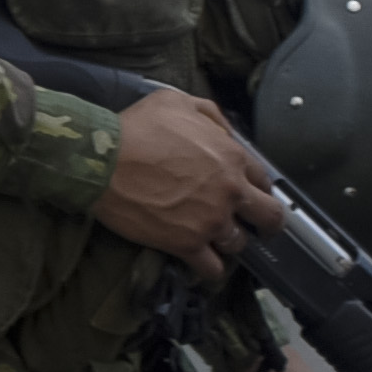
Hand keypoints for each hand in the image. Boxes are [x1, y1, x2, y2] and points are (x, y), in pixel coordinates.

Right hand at [89, 87, 279, 275]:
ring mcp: (211, 221)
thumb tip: (223, 132)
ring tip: (215, 241)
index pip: (263, 179)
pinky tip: (202, 264)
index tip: (246, 192)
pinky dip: (210, 269)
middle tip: (254, 226)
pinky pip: (212, 269)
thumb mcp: (176, 102)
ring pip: (239, 244)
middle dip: (265, 223)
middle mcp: (230, 192)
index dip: (256, 186)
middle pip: (270, 217)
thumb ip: (209, 115)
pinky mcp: (186, 244)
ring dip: (230, 243)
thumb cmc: (135, 129)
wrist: (101, 162)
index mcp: (231, 157)